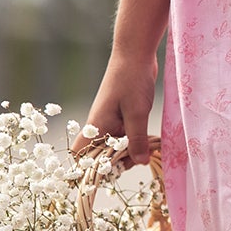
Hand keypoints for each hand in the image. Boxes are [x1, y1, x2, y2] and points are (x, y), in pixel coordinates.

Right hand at [80, 48, 158, 165]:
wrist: (135, 53)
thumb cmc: (131, 80)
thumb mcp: (136, 113)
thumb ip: (137, 140)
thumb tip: (140, 162)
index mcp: (96, 126)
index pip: (79, 155)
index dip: (85, 169)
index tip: (103, 176)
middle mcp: (100, 125)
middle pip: (101, 156)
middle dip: (117, 163)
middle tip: (139, 160)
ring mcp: (111, 120)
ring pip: (116, 147)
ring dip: (131, 151)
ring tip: (150, 150)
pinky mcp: (123, 116)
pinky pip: (127, 136)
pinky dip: (137, 141)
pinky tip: (152, 142)